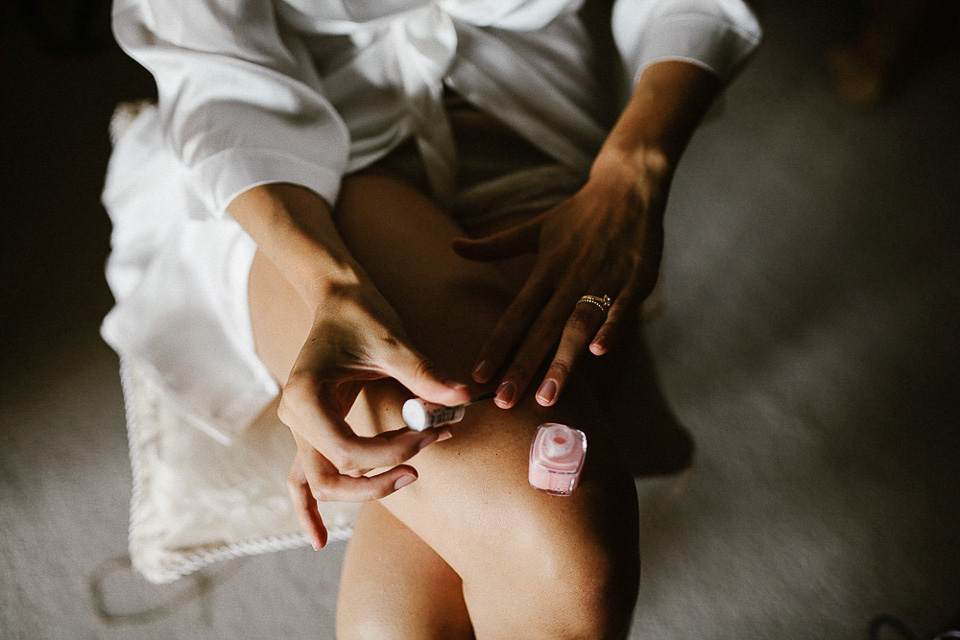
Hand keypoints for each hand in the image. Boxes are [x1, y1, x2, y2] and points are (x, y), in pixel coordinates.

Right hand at [280, 277, 469, 548]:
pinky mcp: (312, 429)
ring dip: (361, 490)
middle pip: (329, 478)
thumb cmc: (361, 315)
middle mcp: (295, 416)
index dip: (391, 453)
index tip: (430, 433)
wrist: (339, 298)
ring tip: (405, 483)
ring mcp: (300, 427)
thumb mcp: (391, 341)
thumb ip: (422, 373)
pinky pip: (303, 477)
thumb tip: (460, 396)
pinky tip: (319, 540)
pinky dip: (308, 508)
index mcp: (305, 396)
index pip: (347, 451)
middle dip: (376, 481)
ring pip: (319, 482)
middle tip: (420, 469)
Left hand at [453, 150, 669, 408]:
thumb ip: (495, 245)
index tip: (480, 375)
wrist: (627, 188)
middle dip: (524, 367)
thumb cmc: (578, 213)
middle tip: (505, 402)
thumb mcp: (534, 227)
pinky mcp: (635, 280)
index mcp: (546, 269)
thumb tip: (454, 246)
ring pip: (578, 326)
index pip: (515, 314)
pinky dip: (610, 329)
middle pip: (542, 329)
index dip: (497, 345)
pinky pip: (621, 309)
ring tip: (548, 396)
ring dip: (563, 361)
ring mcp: (603, 280)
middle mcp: (570, 278)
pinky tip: (598, 353)